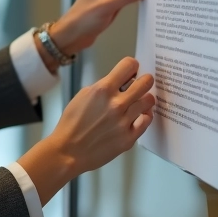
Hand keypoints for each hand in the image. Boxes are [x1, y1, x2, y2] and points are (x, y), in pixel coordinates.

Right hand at [18, 57, 155, 202]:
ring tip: (138, 102)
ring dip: (144, 99)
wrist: (68, 151)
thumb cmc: (71, 124)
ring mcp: (124, 122)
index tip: (131, 69)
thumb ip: (103, 87)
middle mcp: (116, 104)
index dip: (132, 66)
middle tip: (141, 83)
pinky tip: (138, 116)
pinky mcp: (129, 138)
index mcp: (102, 90)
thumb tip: (120, 81)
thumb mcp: (82, 96)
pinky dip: (144, 116)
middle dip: (144, 80)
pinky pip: (147, 121)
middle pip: (145, 82)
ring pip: (149, 101)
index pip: (128, 65)